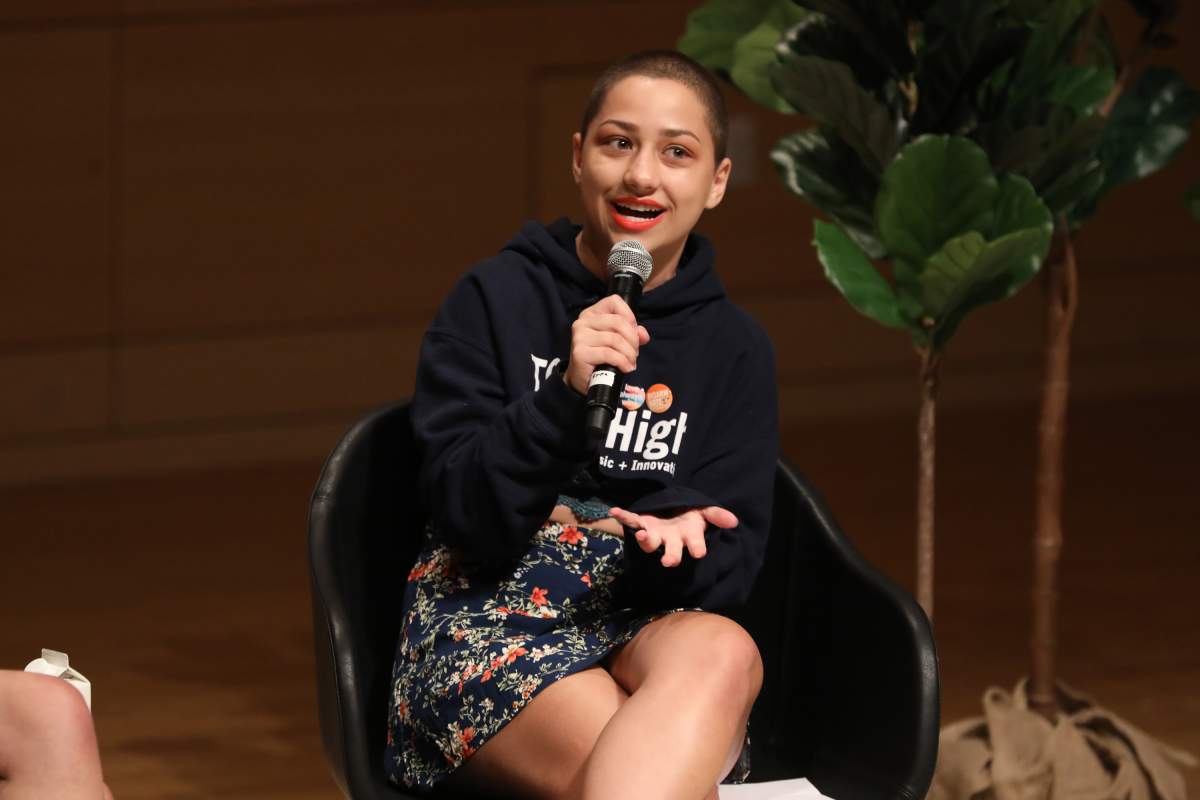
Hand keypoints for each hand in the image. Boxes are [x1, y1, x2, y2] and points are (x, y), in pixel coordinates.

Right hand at [564, 295, 649, 394]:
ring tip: (631, 362)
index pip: (614, 301)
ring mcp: (580, 336)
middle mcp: (583, 321)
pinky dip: (622, 361)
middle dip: (632, 339)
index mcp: (592, 313)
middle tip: (635, 353)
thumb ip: (632, 333)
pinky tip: (625, 368)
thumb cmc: (601, 357)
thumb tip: (643, 335)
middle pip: (618, 321)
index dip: (629, 316)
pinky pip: (608, 353)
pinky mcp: (580, 352)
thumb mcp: (618, 341)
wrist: (583, 379)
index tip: (634, 333)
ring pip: (615, 339)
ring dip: (629, 353)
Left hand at [607, 505, 738, 567]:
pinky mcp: (641, 524)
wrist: (672, 511)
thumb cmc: (690, 516)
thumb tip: (733, 521)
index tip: (699, 553)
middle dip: (670, 557)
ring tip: (642, 536)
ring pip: (650, 543)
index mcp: (688, 537)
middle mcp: (671, 540)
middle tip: (668, 562)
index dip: (697, 548)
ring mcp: (655, 534)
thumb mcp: (705, 511)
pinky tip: (615, 511)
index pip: (695, 545)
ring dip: (645, 540)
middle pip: (671, 552)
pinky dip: (623, 516)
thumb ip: (717, 515)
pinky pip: (631, 521)